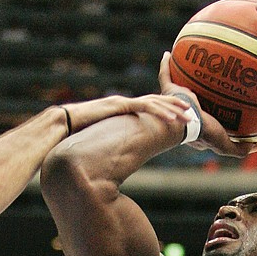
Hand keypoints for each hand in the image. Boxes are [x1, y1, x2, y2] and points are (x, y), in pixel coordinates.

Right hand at [63, 93, 191, 134]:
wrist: (64, 122)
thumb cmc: (78, 131)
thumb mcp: (100, 136)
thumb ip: (110, 139)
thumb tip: (112, 153)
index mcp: (121, 108)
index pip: (147, 107)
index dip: (164, 110)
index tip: (178, 116)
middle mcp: (124, 102)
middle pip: (155, 102)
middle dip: (174, 106)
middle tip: (192, 112)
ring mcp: (123, 102)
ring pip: (154, 103)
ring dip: (173, 109)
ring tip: (189, 116)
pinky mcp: (120, 106)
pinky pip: (145, 108)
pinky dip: (160, 113)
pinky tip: (173, 119)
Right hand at [158, 52, 254, 157]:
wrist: (186, 124)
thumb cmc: (204, 133)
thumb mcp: (224, 144)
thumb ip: (238, 148)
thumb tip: (255, 146)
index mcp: (195, 125)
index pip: (204, 119)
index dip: (211, 116)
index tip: (222, 108)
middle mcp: (184, 111)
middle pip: (191, 101)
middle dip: (195, 94)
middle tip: (207, 83)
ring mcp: (175, 100)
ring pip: (178, 86)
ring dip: (181, 76)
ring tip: (191, 62)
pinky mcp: (168, 91)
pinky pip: (165, 74)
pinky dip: (165, 64)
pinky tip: (169, 53)